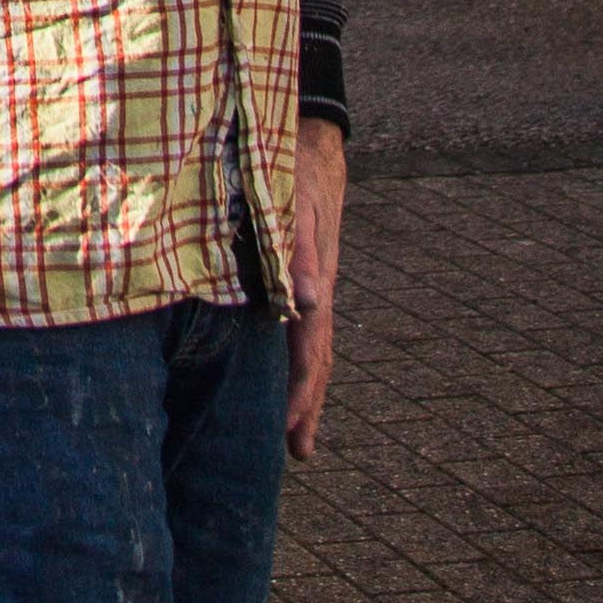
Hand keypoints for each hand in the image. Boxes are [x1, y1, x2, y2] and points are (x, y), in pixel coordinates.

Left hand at [287, 112, 346, 459]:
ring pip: (311, 350)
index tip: (289, 428)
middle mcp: (317, 294)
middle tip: (299, 452)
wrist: (313, 150)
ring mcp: (313, 289)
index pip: (309, 349)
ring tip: (297, 441)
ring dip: (304, 392)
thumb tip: (308, 301)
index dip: (299, 390)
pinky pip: (302, 331)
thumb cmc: (295, 175)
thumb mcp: (296, 207)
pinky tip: (285, 383)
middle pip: (315, 359)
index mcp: (315, 284)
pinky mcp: (303, 280)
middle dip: (306, 405)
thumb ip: (301, 251)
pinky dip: (295, 362)